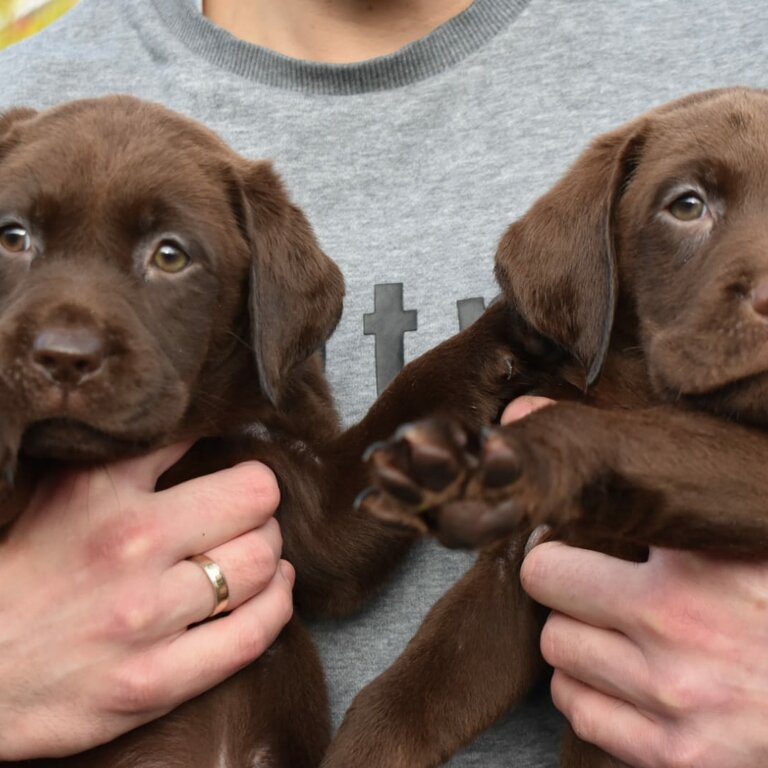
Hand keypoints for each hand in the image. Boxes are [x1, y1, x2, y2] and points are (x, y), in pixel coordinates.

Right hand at [0, 444, 293, 759]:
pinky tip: (273, 589)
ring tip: (261, 549)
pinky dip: (277, 605)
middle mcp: (130, 548)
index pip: (204, 443)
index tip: (242, 465)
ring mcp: (145, 619)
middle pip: (253, 502)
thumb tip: (200, 425)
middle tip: (252, 512)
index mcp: (103, 493)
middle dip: (262, 502)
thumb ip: (136, 458)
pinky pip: (252, 636)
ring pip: (259, 564)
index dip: (240, 457)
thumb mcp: (68, 492)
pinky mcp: (155, 681)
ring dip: (272, 553)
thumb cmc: (24, 574)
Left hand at [504, 397, 767, 766]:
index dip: (556, 535)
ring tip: (613, 628)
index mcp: (695, 562)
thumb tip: (523, 412)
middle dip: (558, 581)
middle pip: (545, 588)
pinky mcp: (678, 754)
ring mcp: (675, 697)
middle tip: (586, 581)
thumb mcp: (732, 531)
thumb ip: (646, 477)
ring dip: (574, 636)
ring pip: (556, 650)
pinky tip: (621, 677)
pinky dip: (588, 692)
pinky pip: (578, 711)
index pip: (565, 537)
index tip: (561, 534)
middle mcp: (679, 629)